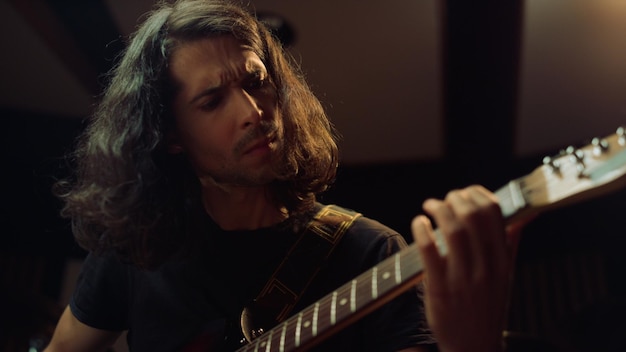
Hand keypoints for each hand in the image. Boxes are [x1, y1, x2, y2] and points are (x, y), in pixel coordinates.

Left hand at [411, 185, 520, 351]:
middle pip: (473, 217)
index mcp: (502, 261)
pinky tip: (419, 223)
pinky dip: (422, 230)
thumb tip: (525, 213)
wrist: (474, 345)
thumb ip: (511, 241)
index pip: (495, 214)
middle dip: (456, 198)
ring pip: (453, 230)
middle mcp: (486, 268)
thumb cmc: (487, 306)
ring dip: (439, 209)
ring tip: (431, 206)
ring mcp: (463, 279)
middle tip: (446, 199)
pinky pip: (430, 251)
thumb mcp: (506, 274)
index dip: (478, 194)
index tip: (466, 192)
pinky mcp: (440, 289)